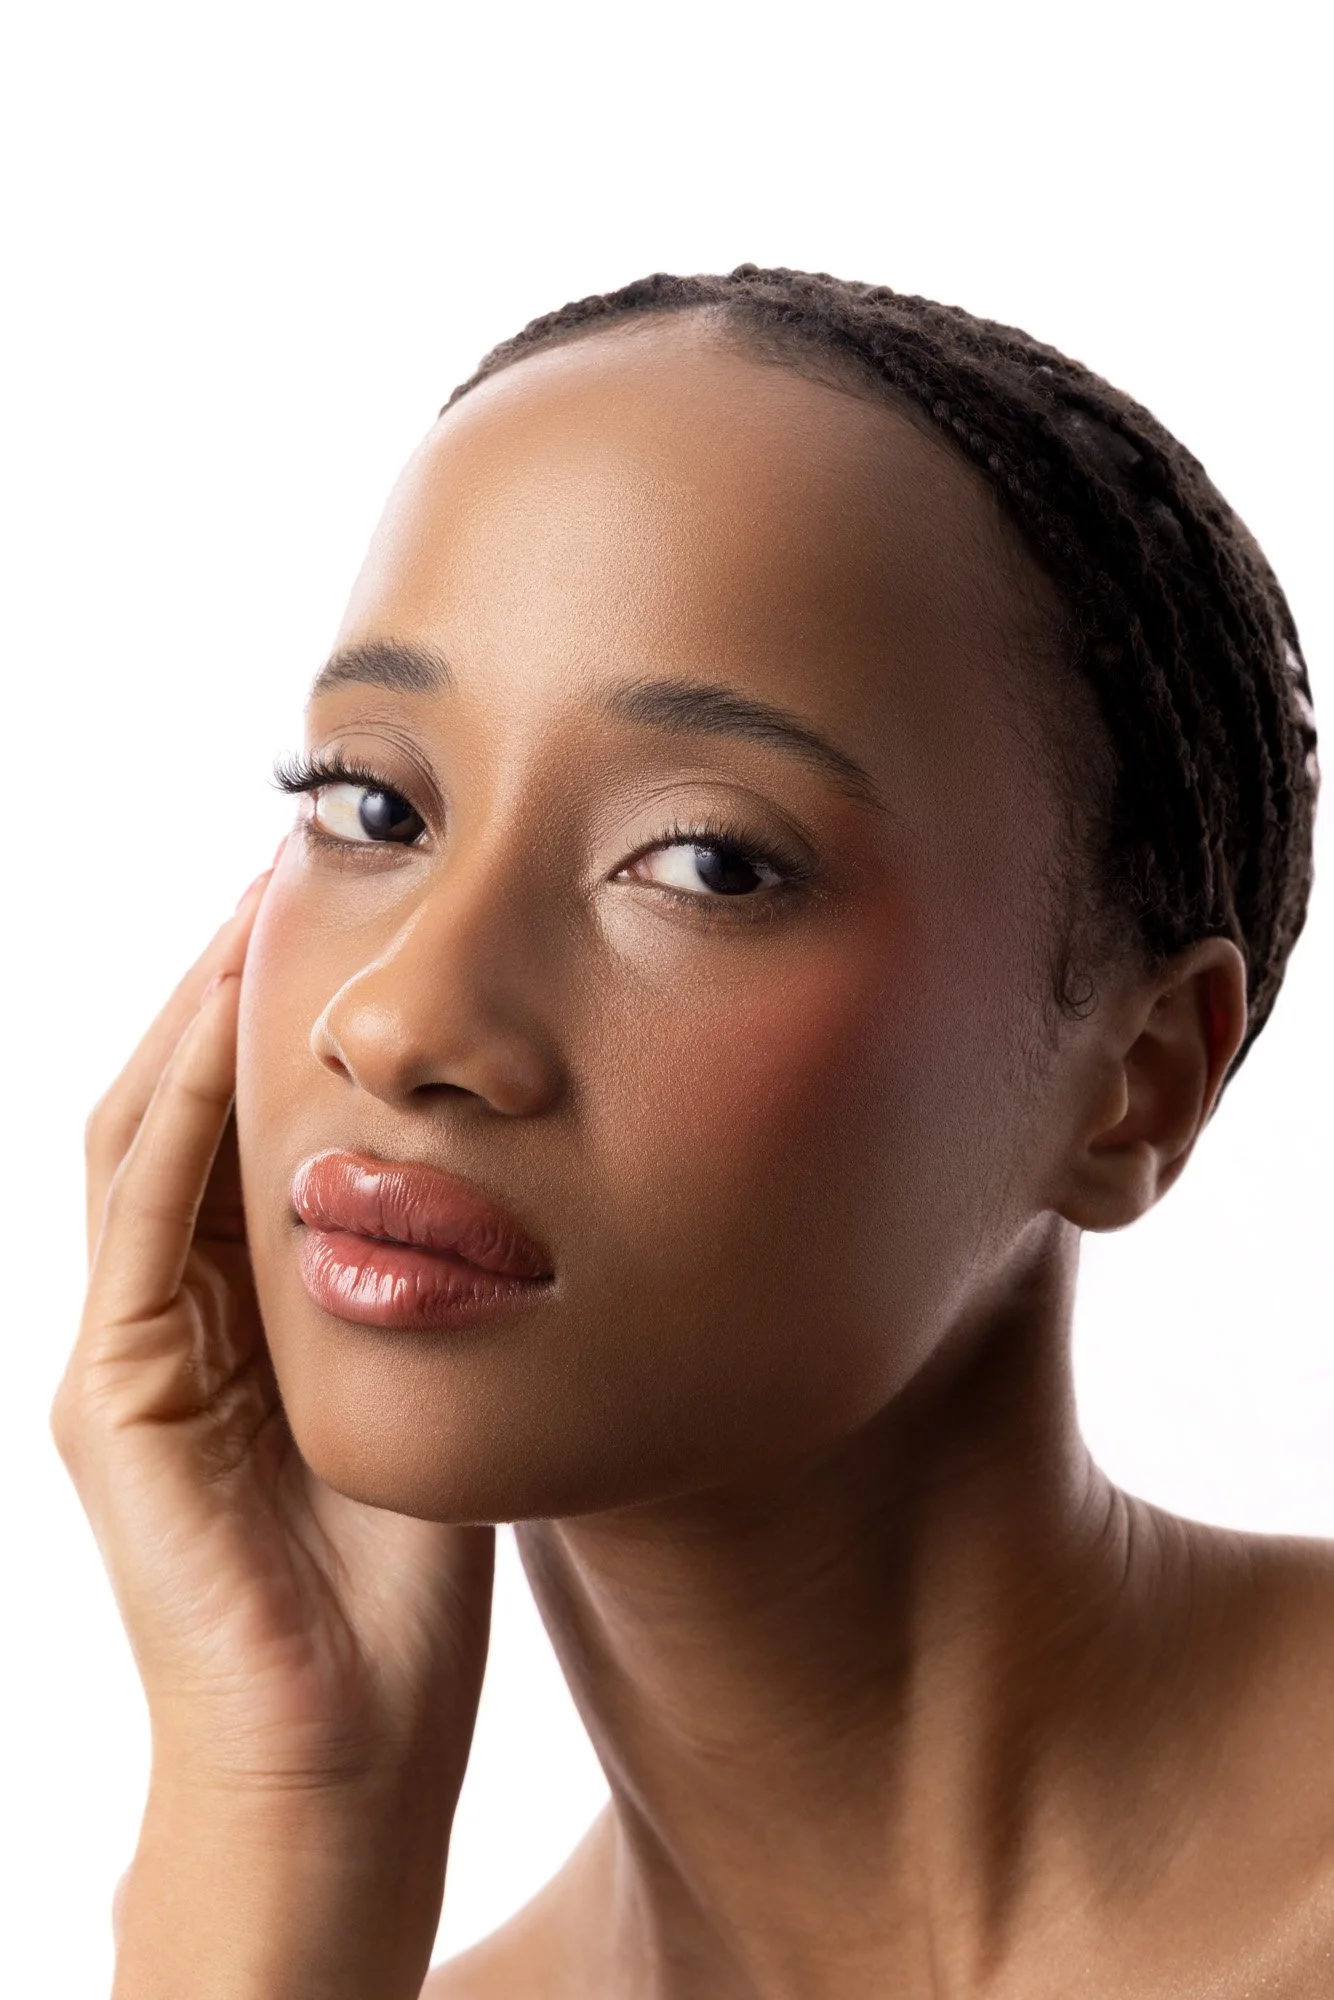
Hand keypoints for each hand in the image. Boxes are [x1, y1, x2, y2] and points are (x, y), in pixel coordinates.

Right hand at [53, 868, 493, 1997]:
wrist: (340, 1770)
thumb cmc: (402, 1600)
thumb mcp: (437, 1396)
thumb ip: (444, 1293)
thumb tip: (524, 1183)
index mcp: (233, 1318)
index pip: (241, 1125)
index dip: (278, 1012)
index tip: (354, 905)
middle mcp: (163, 1321)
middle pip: (176, 1105)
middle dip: (224, 981)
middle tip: (297, 862)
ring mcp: (124, 1361)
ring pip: (136, 1137)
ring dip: (192, 1012)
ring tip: (256, 899)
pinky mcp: (108, 1407)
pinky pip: (138, 1224)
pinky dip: (177, 1111)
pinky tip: (228, 1019)